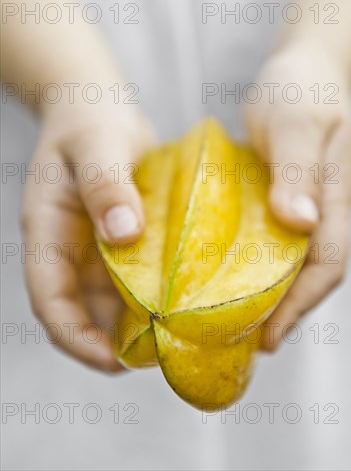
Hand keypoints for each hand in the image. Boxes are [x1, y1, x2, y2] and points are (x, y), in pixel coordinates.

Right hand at [21, 101, 154, 370]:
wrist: (99, 109)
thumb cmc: (91, 123)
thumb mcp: (97, 145)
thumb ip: (106, 184)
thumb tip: (123, 234)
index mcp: (48, 232)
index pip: (51, 299)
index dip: (75, 337)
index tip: (112, 362)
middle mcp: (69, 249)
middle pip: (81, 312)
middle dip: (110, 343)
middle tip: (157, 358)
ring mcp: (95, 248)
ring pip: (109, 302)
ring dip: (135, 325)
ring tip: (173, 340)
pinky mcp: (121, 241)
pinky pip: (133, 279)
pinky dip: (151, 296)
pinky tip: (182, 303)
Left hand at [245, 45, 350, 349]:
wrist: (302, 68)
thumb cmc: (302, 91)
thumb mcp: (298, 124)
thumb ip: (299, 172)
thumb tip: (300, 225)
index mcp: (330, 201)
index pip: (325, 266)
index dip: (301, 306)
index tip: (269, 337)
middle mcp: (318, 212)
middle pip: (306, 276)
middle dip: (280, 312)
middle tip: (240, 341)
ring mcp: (299, 207)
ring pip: (286, 262)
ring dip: (263, 293)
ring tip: (228, 320)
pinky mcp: (278, 197)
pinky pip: (266, 239)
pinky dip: (249, 263)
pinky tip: (221, 272)